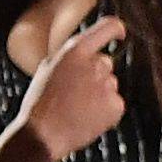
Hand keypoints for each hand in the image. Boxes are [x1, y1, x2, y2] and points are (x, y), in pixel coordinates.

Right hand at [14, 12, 131, 161]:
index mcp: (75, 51)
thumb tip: (89, 52)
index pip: (107, 27)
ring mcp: (108, 85)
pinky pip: (115, 102)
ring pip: (109, 83)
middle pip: (105, 62)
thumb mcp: (49, 68)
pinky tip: (87, 116)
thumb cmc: (41, 102)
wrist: (43, 134)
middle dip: (95, 73)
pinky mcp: (116, 105)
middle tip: (75, 90)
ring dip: (99, 92)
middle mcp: (96, 65)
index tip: (120, 32)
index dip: (116, 29)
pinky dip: (105, 109)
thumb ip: (71, 57)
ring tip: (77, 106)